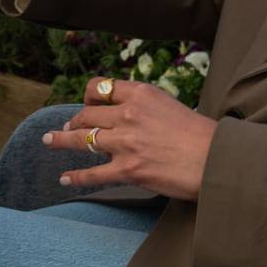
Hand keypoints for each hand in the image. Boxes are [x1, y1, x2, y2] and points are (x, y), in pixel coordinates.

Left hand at [42, 77, 217, 200]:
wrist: (216, 159)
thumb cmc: (200, 134)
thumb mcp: (170, 104)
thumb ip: (145, 105)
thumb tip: (126, 111)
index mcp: (140, 94)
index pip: (101, 87)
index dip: (88, 96)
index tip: (86, 103)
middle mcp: (128, 114)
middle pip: (87, 114)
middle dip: (73, 121)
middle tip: (67, 126)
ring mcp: (126, 143)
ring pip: (82, 139)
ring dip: (62, 140)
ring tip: (50, 140)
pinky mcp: (128, 170)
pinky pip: (93, 174)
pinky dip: (75, 177)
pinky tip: (64, 178)